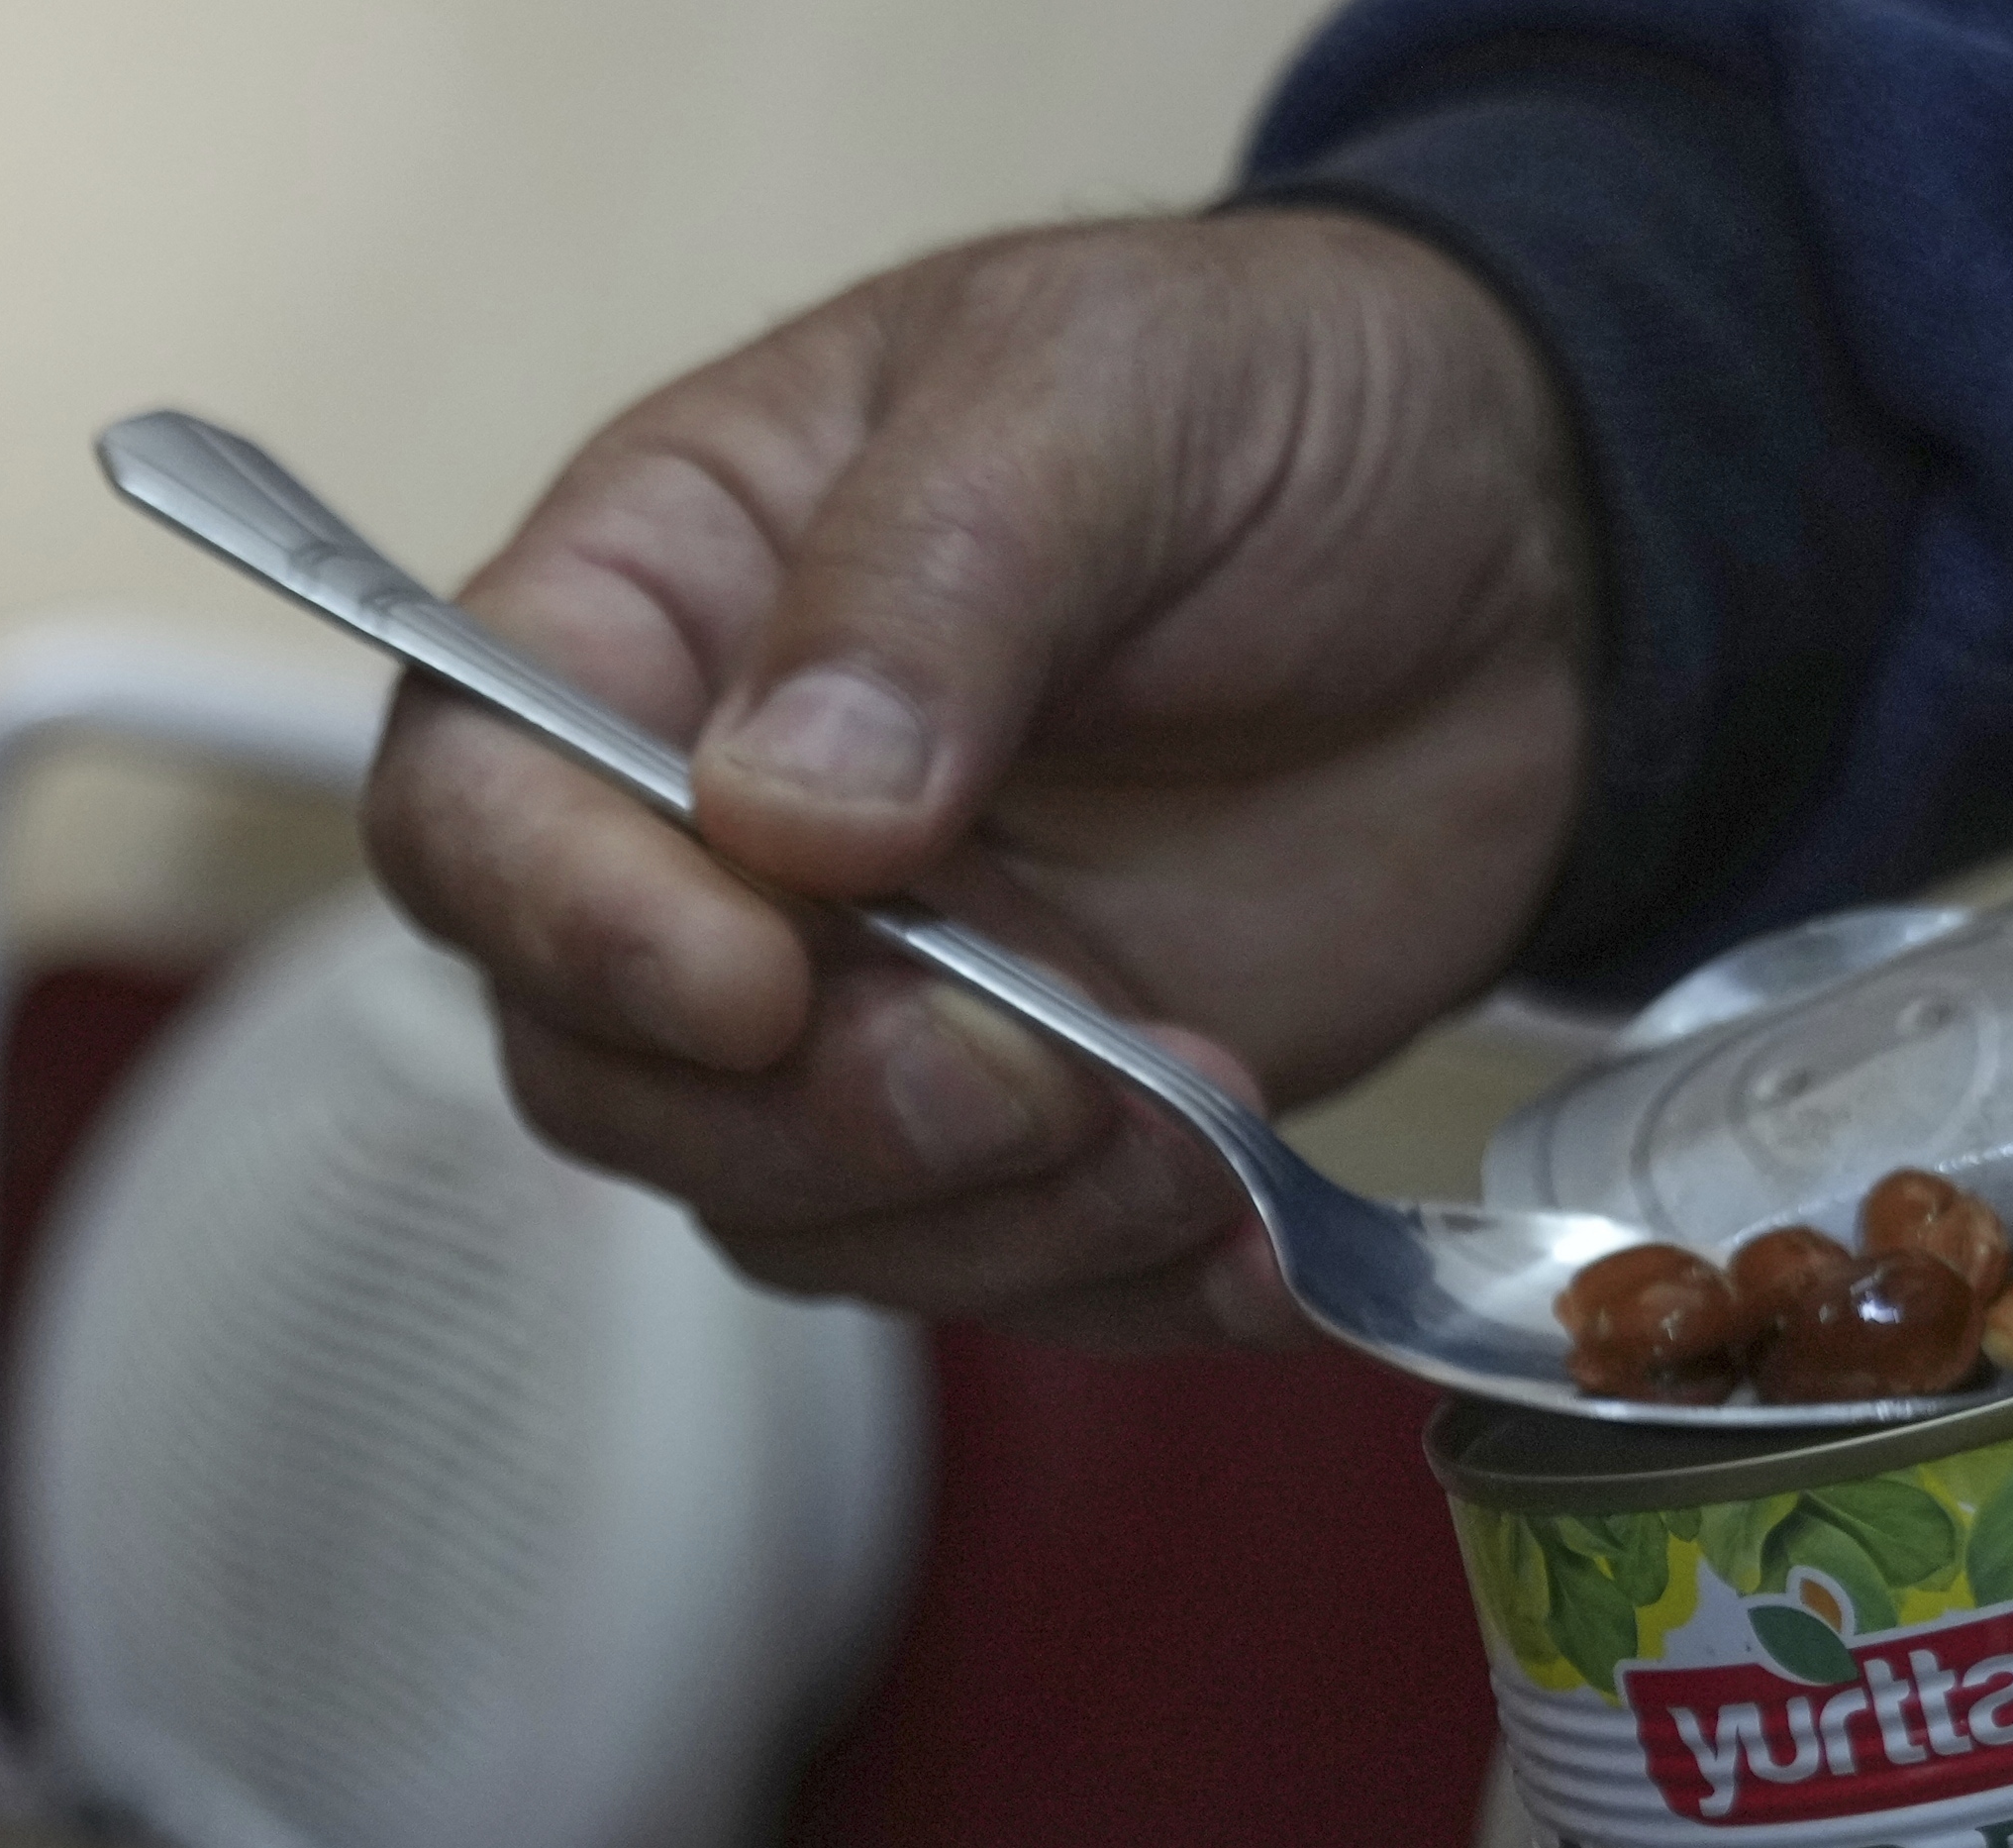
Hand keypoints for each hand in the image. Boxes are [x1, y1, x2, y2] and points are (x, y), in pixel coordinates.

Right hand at [362, 205, 1593, 1348]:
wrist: (1533, 551)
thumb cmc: (1280, 403)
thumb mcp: (1106, 392)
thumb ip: (931, 575)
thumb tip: (786, 810)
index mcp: (655, 607)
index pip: (479, 809)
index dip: (570, 928)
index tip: (749, 984)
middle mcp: (707, 837)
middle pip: (604, 1067)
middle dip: (815, 1113)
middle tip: (1032, 1076)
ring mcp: (856, 1001)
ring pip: (784, 1208)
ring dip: (986, 1218)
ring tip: (1197, 1121)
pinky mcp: (1012, 1128)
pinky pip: (985, 1276)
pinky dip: (1118, 1290)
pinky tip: (1258, 1235)